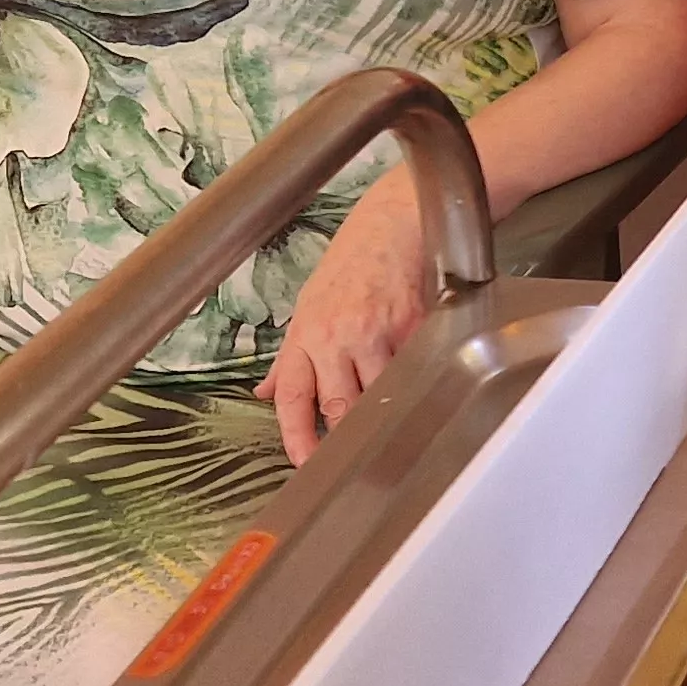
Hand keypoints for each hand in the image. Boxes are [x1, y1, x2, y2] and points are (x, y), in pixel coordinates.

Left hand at [258, 181, 433, 464]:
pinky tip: (420, 388)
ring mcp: (376, 332)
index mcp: (305, 334)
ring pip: (379, 394)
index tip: (303, 463)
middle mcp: (336, 336)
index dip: (297, 437)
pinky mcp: (412, 326)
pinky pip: (413, 369)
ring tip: (391, 427)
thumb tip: (265, 392)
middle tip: (353, 459)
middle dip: (345, 438)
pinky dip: (416, 384)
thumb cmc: (352, 262)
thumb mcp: (308, 305)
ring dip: (384, 413)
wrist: (393, 222)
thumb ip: (290, 356)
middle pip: (338, 405)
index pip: (293, 397)